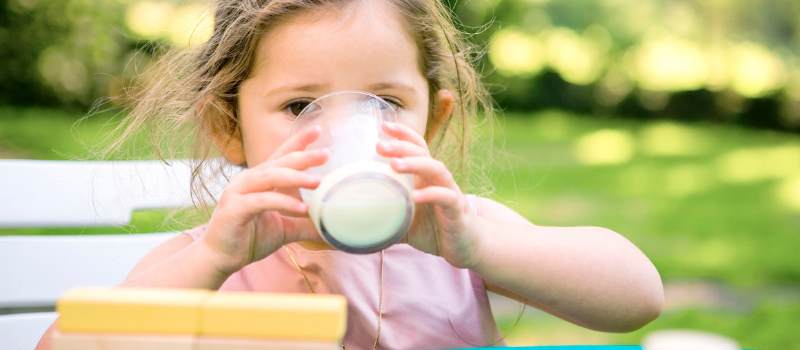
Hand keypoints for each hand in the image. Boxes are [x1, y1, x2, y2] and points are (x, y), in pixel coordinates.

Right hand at [201, 126, 329, 274]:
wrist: (220, 258)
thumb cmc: (249, 239)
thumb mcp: (285, 230)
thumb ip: (306, 225)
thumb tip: (331, 228)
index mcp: (259, 180)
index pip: (281, 156)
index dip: (298, 142)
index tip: (318, 130)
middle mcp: (248, 181)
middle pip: (278, 162)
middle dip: (302, 156)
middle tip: (325, 153)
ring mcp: (238, 193)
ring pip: (269, 177)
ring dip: (295, 177)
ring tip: (318, 181)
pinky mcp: (234, 209)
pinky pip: (261, 201)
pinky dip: (282, 203)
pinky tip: (302, 208)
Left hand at [376, 122, 485, 268]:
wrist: (468, 247)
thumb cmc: (436, 230)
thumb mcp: (405, 224)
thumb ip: (384, 221)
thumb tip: (354, 227)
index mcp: (425, 178)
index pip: (417, 147)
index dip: (403, 135)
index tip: (383, 126)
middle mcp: (438, 180)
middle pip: (423, 154)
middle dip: (401, 147)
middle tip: (379, 145)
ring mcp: (450, 193)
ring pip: (436, 170)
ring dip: (416, 164)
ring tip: (394, 165)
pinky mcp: (457, 211)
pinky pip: (446, 198)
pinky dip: (431, 194)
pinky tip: (416, 196)